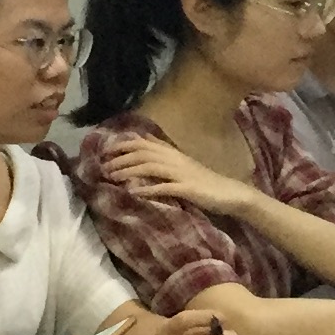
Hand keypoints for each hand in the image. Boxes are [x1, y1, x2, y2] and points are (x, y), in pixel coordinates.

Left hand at [102, 133, 256, 218]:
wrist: (231, 193)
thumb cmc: (205, 182)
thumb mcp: (182, 164)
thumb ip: (164, 153)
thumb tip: (144, 140)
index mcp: (174, 153)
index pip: (145, 143)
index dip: (124, 144)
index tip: (106, 151)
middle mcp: (176, 159)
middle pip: (144, 152)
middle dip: (121, 157)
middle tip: (103, 166)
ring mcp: (182, 173)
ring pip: (150, 166)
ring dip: (129, 171)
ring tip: (112, 177)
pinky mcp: (188, 189)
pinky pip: (164, 187)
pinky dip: (148, 188)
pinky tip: (134, 192)